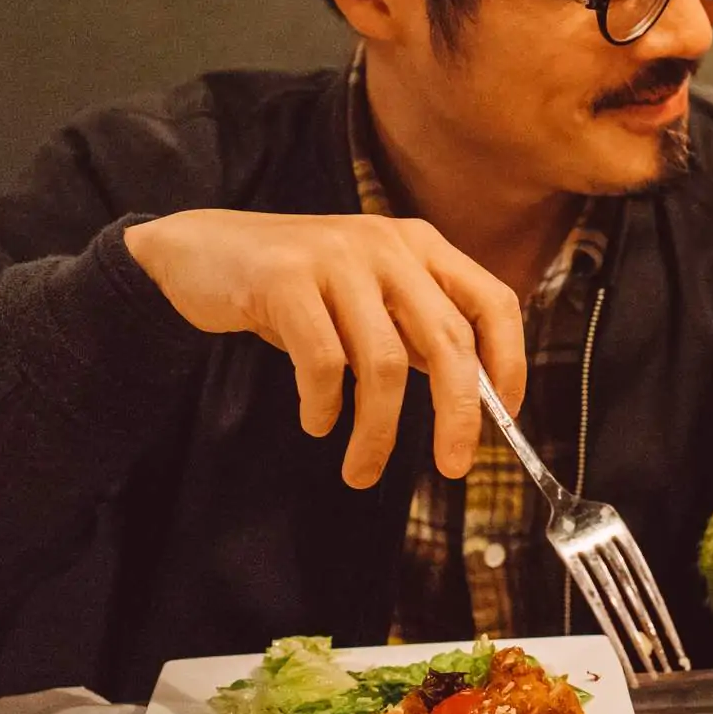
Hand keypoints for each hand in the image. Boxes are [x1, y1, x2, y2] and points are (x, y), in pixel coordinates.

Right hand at [124, 211, 524, 487]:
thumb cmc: (295, 288)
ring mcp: (337, 257)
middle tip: (452, 466)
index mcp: (420, 245)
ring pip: (384, 362)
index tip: (506, 414)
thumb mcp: (368, 296)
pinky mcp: (285, 278)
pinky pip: (323, 362)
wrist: (202, 251)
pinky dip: (325, 406)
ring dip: (378, 430)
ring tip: (362, 469)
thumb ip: (414, 330)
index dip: (510, 360)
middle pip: (448, 339)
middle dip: (457, 413)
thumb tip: (470, 397)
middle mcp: (387, 244)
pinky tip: (317, 423)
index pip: (493, 300)